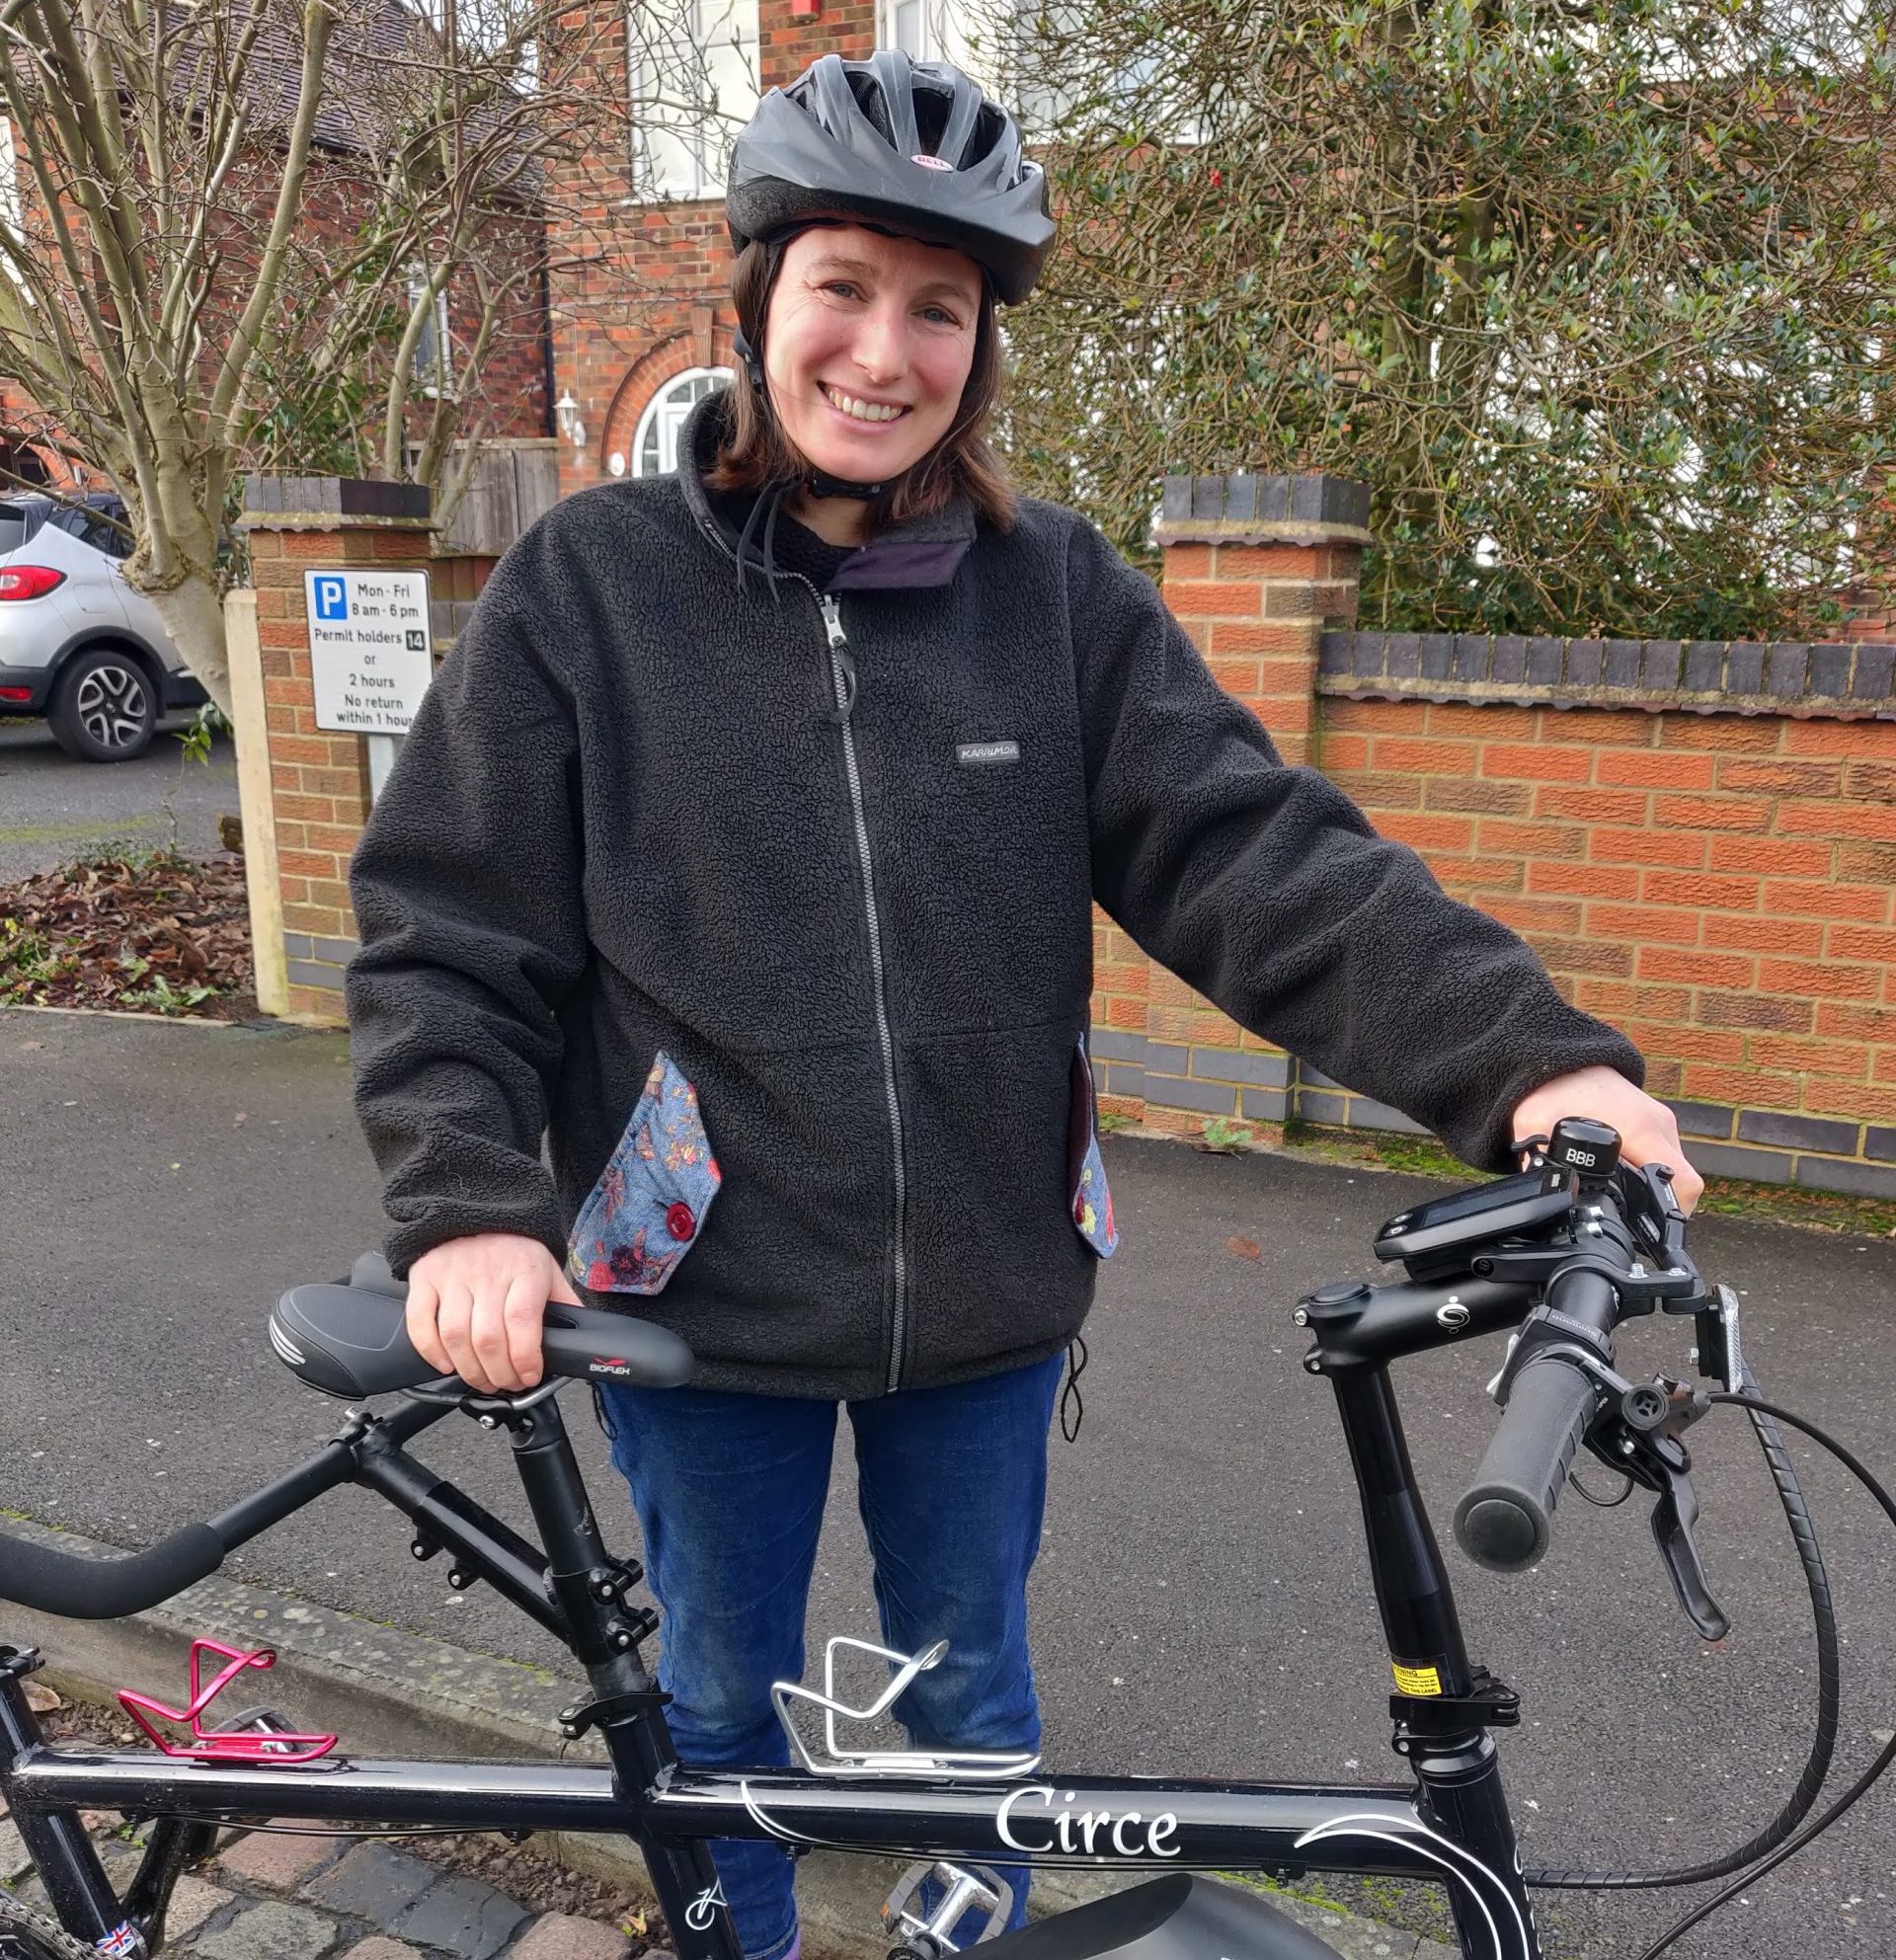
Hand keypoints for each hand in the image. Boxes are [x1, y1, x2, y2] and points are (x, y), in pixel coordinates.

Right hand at [404, 1232, 581, 1392]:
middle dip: (499, 1373)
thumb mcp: (548, 1269)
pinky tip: (447, 1364)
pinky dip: (430, 1351)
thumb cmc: (515, 1250)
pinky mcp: (425, 1278)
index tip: (530, 1376)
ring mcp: (453, 1275)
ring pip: (454, 1335)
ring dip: (469, 1369)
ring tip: (482, 1380)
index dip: (525, 1357)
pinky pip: (419, 1321)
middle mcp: (487, 1272)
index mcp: (524, 1269)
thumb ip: (564, 1304)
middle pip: (488, 1337)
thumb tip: (581, 1339)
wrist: (477, 1211)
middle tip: (506, 1384)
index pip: (522, 1320)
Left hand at [1509, 1065, 1703, 1214]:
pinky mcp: (1653, 1119)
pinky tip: (1623, 1174)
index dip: (1676, 1211)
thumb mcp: (1534, 1123)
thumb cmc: (1553, 1084)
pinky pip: (1662, 1152)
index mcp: (1639, 1129)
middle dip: (1660, 1203)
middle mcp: (1658, 1125)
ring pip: (1672, 1166)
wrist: (1561, 1054)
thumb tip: (1536, 1189)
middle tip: (1630, 1217)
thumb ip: (1534, 1158)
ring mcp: (1659, 1121)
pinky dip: (1648, 1167)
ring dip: (1654, 1185)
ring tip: (1624, 1195)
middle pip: (1680, 1179)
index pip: (1683, 1181)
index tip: (1656, 1228)